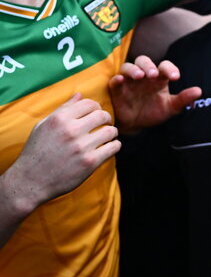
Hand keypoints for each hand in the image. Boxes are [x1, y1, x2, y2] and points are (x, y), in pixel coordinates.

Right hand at [0, 93, 119, 213]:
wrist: (30, 181)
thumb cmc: (36, 152)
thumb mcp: (43, 126)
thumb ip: (63, 109)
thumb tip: (80, 94)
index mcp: (59, 119)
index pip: (89, 103)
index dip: (96, 107)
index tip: (96, 114)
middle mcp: (71, 131)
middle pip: (103, 115)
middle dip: (106, 119)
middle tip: (104, 124)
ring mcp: (81, 147)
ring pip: (111, 131)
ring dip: (112, 133)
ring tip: (106, 137)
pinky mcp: (90, 162)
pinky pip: (113, 147)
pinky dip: (114, 146)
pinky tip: (109, 147)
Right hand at [109, 56, 200, 131]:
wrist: (137, 126)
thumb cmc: (154, 112)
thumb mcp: (171, 107)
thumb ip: (184, 99)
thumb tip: (199, 91)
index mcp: (159, 79)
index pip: (164, 67)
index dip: (170, 69)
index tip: (175, 77)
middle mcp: (143, 76)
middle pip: (144, 61)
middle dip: (149, 66)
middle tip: (154, 75)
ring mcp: (129, 82)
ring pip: (128, 67)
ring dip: (133, 69)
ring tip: (140, 76)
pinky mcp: (117, 90)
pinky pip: (114, 81)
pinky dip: (116, 79)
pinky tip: (120, 80)